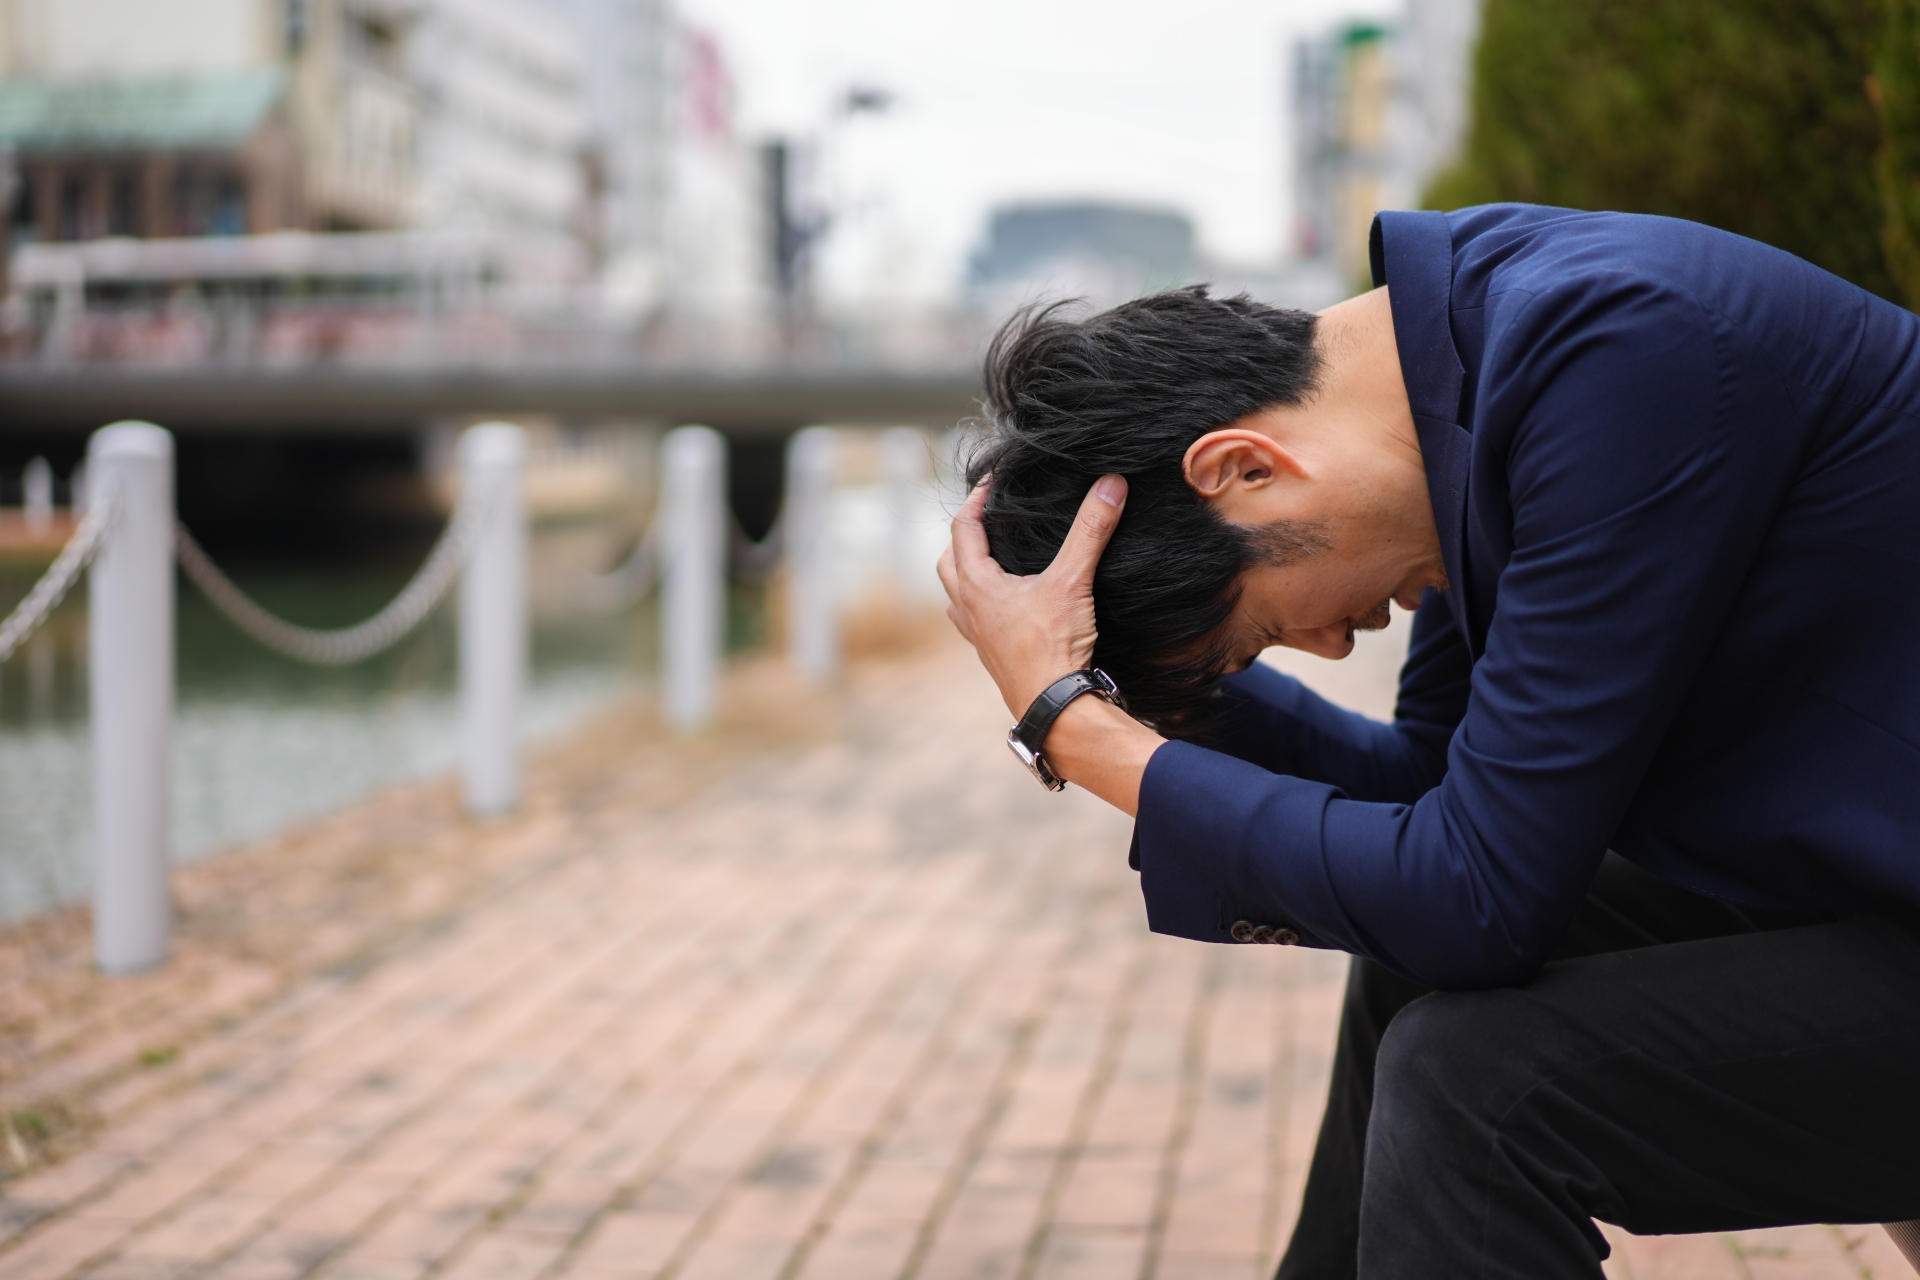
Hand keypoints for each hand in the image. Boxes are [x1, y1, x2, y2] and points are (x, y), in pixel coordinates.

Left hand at [937, 474, 1126, 718]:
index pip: (963, 529)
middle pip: (949, 562)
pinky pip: (975, 622)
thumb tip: (1110, 485)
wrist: (1053, 707)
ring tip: (991, 560)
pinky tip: (1007, 606)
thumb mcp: (1073, 581)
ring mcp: (978, 636)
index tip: (992, 483)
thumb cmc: (1053, 647)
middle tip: (986, 521)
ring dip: (966, 574)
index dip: (976, 500)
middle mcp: (968, 609)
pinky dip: (982, 605)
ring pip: (957, 595)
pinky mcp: (993, 656)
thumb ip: (1090, 530)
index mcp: (976, 585)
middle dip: (964, 538)